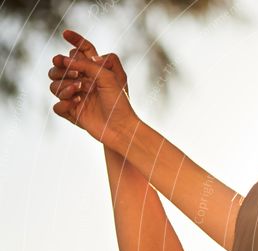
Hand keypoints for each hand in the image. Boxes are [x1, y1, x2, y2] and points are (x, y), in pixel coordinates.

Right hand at [48, 30, 136, 148]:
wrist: (122, 129)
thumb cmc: (120, 103)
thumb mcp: (108, 77)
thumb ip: (88, 63)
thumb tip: (67, 58)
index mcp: (95, 72)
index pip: (81, 52)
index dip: (74, 41)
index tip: (66, 33)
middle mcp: (83, 82)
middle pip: (59, 68)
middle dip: (61, 67)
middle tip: (73, 71)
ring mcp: (76, 97)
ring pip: (54, 86)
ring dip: (64, 86)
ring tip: (80, 90)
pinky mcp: (72, 113)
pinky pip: (57, 106)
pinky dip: (64, 104)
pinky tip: (77, 104)